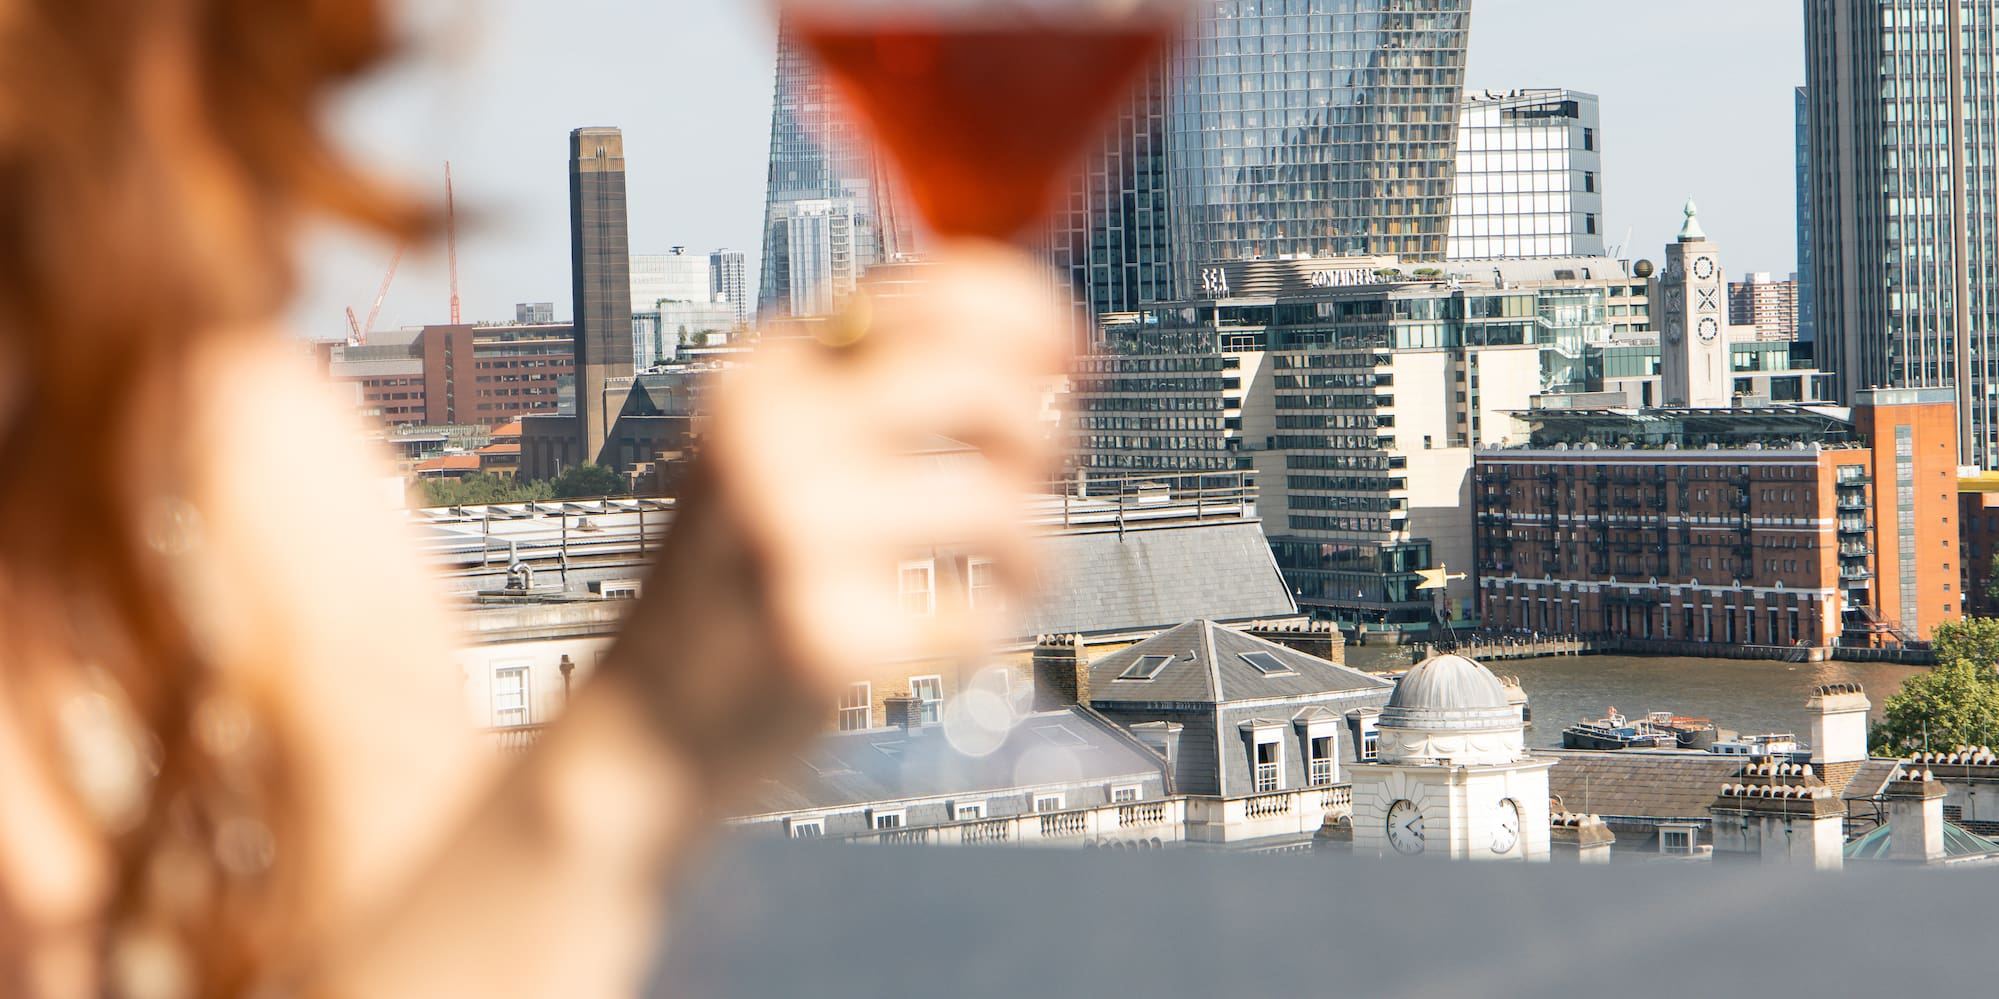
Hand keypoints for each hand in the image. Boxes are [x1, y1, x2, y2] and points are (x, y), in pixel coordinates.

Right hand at [611, 242, 1070, 786]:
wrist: (651, 717)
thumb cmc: (747, 572)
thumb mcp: (785, 442)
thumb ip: (883, 380)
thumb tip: (1046, 345)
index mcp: (768, 366)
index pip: (936, 294)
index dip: (1034, 315)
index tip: (1069, 357)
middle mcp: (772, 432)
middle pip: (981, 387)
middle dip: (1044, 432)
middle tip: (1037, 473)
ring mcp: (793, 532)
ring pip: (1000, 503)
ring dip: (1033, 548)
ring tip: (1006, 572)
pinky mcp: (826, 636)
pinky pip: (981, 613)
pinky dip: (991, 629)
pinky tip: (949, 632)